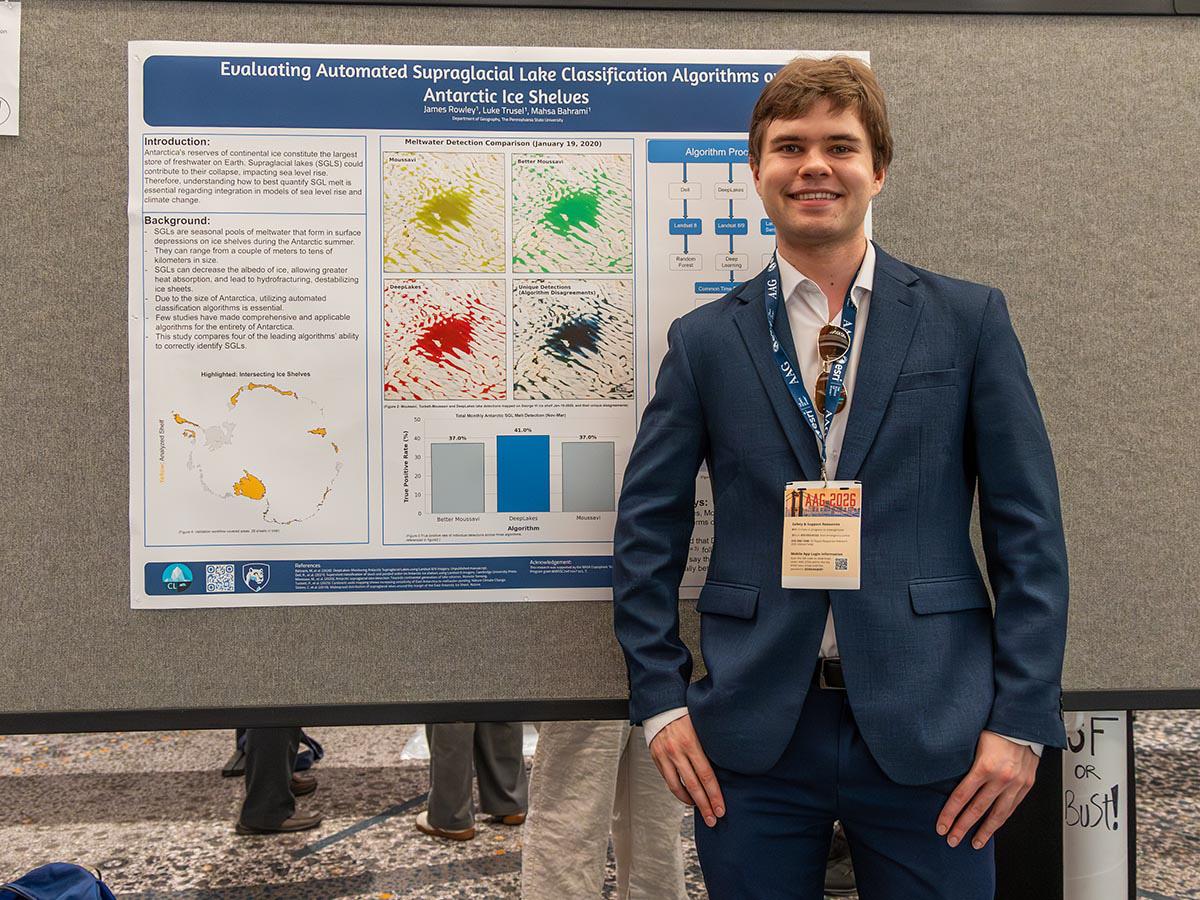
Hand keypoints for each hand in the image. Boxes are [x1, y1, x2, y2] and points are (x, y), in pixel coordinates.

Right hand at [649, 714, 725, 827]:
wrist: (661, 706)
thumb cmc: (685, 715)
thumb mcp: (701, 727)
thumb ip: (709, 747)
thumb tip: (723, 768)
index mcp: (691, 743)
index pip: (706, 776)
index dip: (714, 795)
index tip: (721, 808)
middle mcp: (677, 751)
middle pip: (693, 786)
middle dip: (705, 805)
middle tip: (713, 819)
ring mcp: (665, 756)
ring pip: (677, 787)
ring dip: (690, 802)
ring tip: (700, 810)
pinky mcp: (656, 758)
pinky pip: (668, 780)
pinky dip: (678, 791)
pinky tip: (686, 796)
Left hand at [936, 731, 1037, 849]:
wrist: (1024, 722)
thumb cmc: (996, 727)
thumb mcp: (973, 741)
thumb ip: (964, 761)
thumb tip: (947, 775)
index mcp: (984, 766)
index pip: (961, 796)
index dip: (950, 813)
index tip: (942, 825)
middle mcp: (1001, 778)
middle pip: (977, 809)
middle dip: (963, 827)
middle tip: (952, 840)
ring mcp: (1016, 783)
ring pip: (998, 814)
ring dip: (985, 831)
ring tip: (975, 843)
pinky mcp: (1027, 784)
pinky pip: (1012, 807)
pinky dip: (1002, 818)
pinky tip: (994, 826)